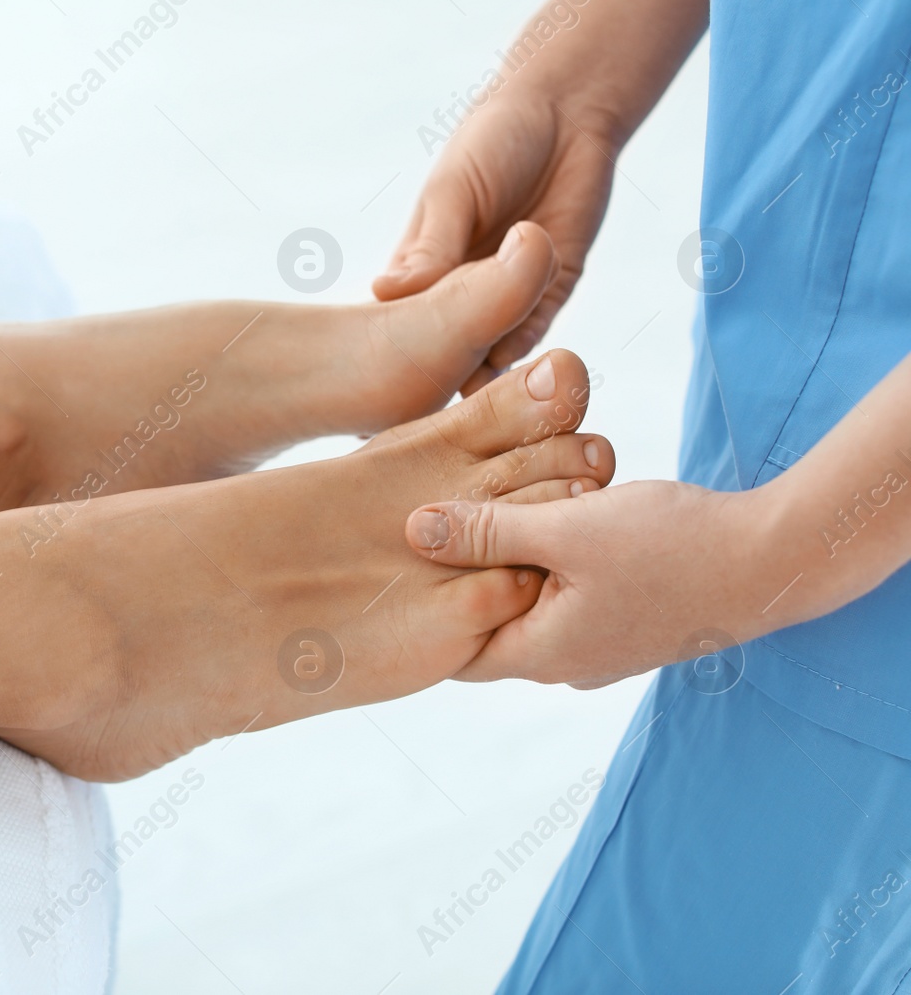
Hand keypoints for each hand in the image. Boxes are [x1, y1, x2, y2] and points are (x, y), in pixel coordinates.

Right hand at [374, 93, 620, 395]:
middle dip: (437, 372)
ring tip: (472, 394)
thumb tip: (383, 293)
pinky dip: (524, 349)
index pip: (397, 324)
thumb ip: (431, 247)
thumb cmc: (494, 142)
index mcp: (419, 268)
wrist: (569, 114)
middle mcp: (458, 290)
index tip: (379, 381)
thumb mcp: (453, 192)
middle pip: (444, 349)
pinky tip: (513, 358)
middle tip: (427, 398)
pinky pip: (536, 333)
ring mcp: (506, 296)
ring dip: (483, 368)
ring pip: (489, 349)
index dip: (392, 354)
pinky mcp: (551, 293)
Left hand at [402, 479, 795, 687]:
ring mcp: (600, 648)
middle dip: (466, 581)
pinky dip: (550, 565)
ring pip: (529, 606)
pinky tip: (552, 521)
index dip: (425, 608)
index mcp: (542, 655)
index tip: (404, 564)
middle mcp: (567, 664)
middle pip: (488, 625)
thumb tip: (415, 530)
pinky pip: (565, 598)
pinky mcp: (627, 623)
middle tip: (440, 528)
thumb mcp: (567, 528)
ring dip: (513, 566)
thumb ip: (488, 531)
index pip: (455, 649)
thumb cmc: (674, 545)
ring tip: (496, 515)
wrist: (775, 558)